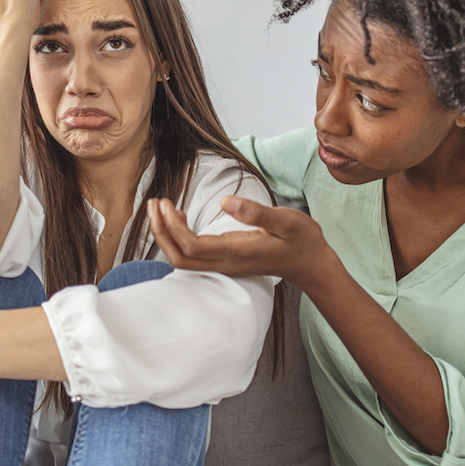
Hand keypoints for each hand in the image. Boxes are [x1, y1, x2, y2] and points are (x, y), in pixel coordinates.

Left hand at [147, 195, 341, 290]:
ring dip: (166, 235)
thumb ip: (257, 212)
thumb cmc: (301, 240)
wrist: (310, 264)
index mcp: (237, 252)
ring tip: (160, 207)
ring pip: (183, 259)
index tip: (166, 203)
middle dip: (161, 232)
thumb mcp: (287, 221)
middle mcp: (226, 263)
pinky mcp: (225, 261)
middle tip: (154, 203)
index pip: (193, 247)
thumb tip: (226, 201)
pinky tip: (180, 217)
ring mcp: (224, 265)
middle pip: (180, 258)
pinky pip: (192, 256)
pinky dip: (178, 237)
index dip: (173, 227)